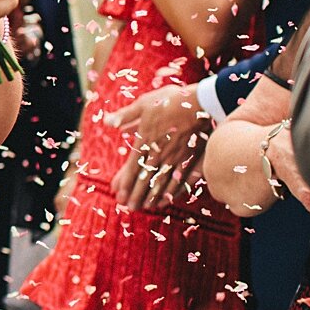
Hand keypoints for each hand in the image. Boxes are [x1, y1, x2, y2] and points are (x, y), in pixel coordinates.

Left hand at [104, 83, 208, 210]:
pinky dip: (173, 191)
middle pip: (145, 179)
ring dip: (152, 196)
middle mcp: (159, 153)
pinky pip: (180, 180)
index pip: (132, 167)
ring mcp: (176, 158)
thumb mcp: (144, 103)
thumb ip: (125, 115)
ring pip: (162, 182)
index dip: (125, 182)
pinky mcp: (190, 159)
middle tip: (130, 208)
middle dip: (137, 194)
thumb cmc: (171, 101)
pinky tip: (168, 199)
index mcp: (146, 141)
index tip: (119, 195)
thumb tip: (108, 122)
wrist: (201, 103)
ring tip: (146, 207)